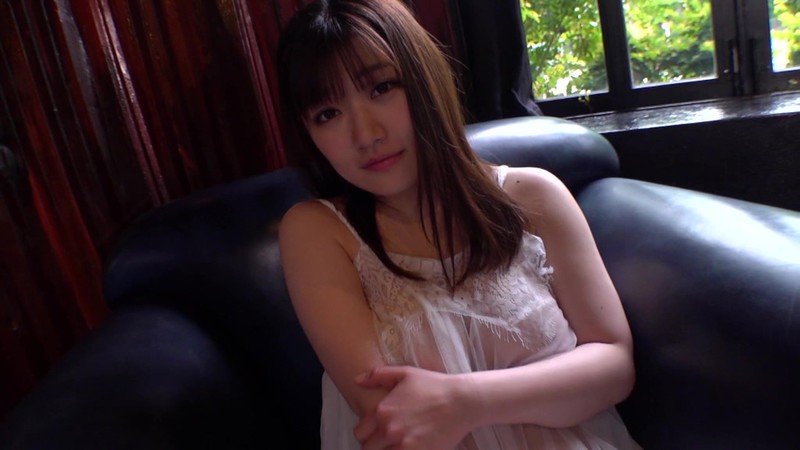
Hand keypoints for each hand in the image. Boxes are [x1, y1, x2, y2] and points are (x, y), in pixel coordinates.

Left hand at [353, 366, 472, 449]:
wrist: (461, 401)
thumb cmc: (434, 386)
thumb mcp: (405, 373)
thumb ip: (377, 375)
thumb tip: (356, 380)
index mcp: (382, 410)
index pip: (360, 432)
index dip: (367, 433)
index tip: (376, 433)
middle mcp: (388, 429)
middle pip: (368, 449)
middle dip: (375, 446)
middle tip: (388, 442)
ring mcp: (403, 445)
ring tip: (399, 445)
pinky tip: (411, 448)